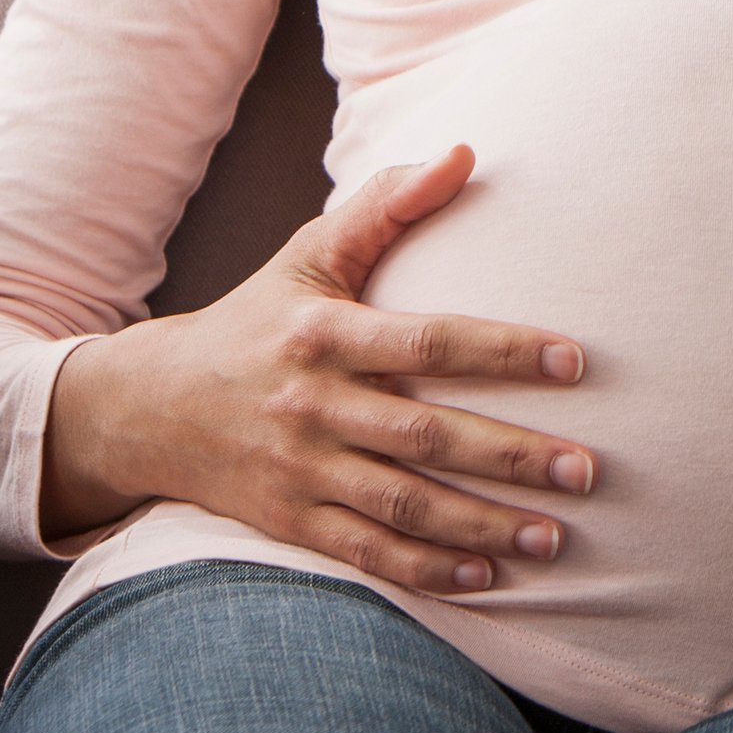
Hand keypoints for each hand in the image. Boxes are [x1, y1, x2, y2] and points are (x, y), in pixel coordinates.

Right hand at [41, 144, 596, 595]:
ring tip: (555, 538)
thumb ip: (387, 206)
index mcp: (323, 332)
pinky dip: (427, 571)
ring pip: (403, 506)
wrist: (146, 407)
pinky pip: (366, 555)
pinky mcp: (288, 522)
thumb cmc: (256, 321)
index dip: (503, 352)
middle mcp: (312, 405)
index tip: (576, 363)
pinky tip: (488, 579)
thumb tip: (465, 152)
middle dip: (511, 457)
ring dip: (483, 527)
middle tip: (586, 471)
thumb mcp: (309, 255)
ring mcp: (299, 469)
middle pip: (425, 435)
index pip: (428, 341)